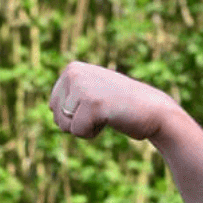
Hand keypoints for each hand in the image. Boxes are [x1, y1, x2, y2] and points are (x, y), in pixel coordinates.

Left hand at [48, 62, 182, 140]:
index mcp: (71, 69)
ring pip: (64, 126)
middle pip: (56, 117)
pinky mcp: (92, 103)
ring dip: (85, 128)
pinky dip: (92, 133)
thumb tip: (49, 106)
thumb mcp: (92, 92)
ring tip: (106, 113)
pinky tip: (109, 119)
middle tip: (102, 111)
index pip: (52, 107)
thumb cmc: (121, 106)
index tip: (95, 105)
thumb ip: (71, 95)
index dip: (73, 115)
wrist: (154, 111)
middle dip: (76, 123)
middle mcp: (73, 73)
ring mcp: (82, 86)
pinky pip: (77, 132)